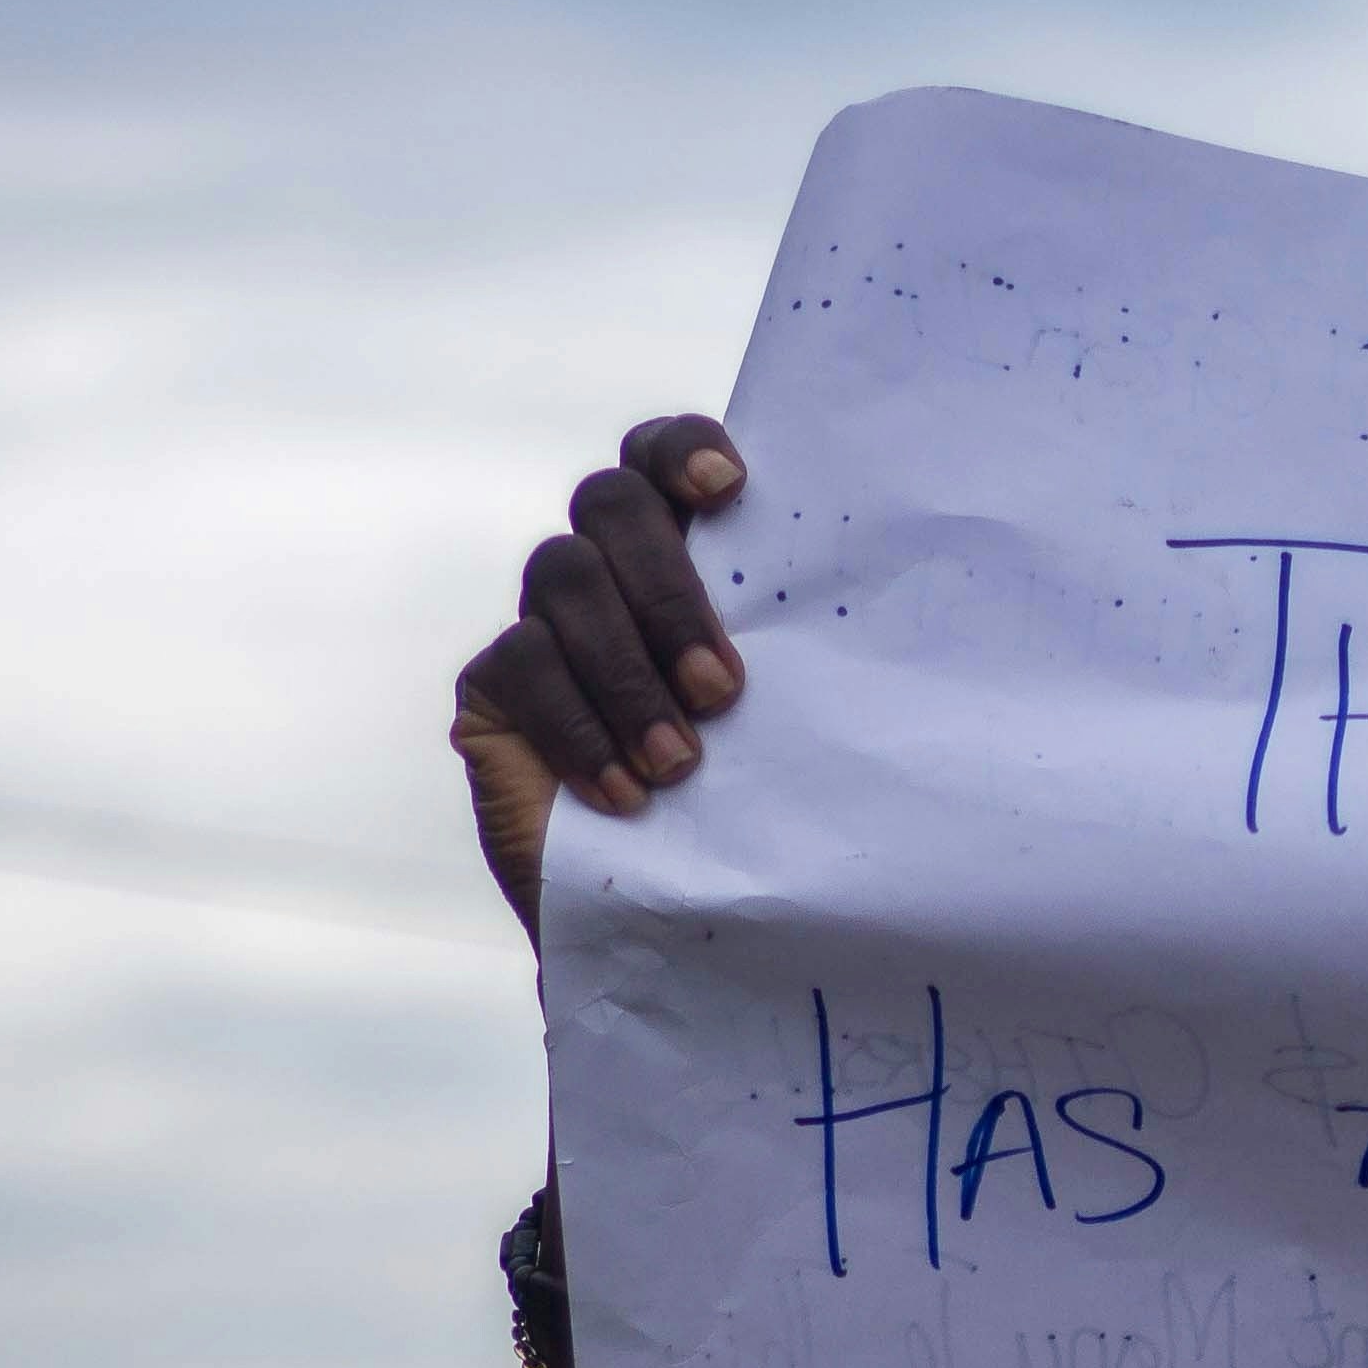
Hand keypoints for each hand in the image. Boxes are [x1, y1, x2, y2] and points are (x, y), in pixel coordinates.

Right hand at [450, 413, 751, 934]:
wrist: (670, 918)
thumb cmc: (743, 811)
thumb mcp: (782, 728)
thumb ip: (796, 657)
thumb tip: (876, 616)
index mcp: (684, 558)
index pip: (661, 456)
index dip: (683, 449)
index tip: (728, 491)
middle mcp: (606, 572)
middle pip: (610, 504)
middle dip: (668, 590)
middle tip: (722, 692)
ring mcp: (541, 623)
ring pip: (564, 578)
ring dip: (630, 672)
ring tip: (679, 764)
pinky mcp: (491, 687)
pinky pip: (523, 662)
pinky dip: (579, 728)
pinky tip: (624, 795)